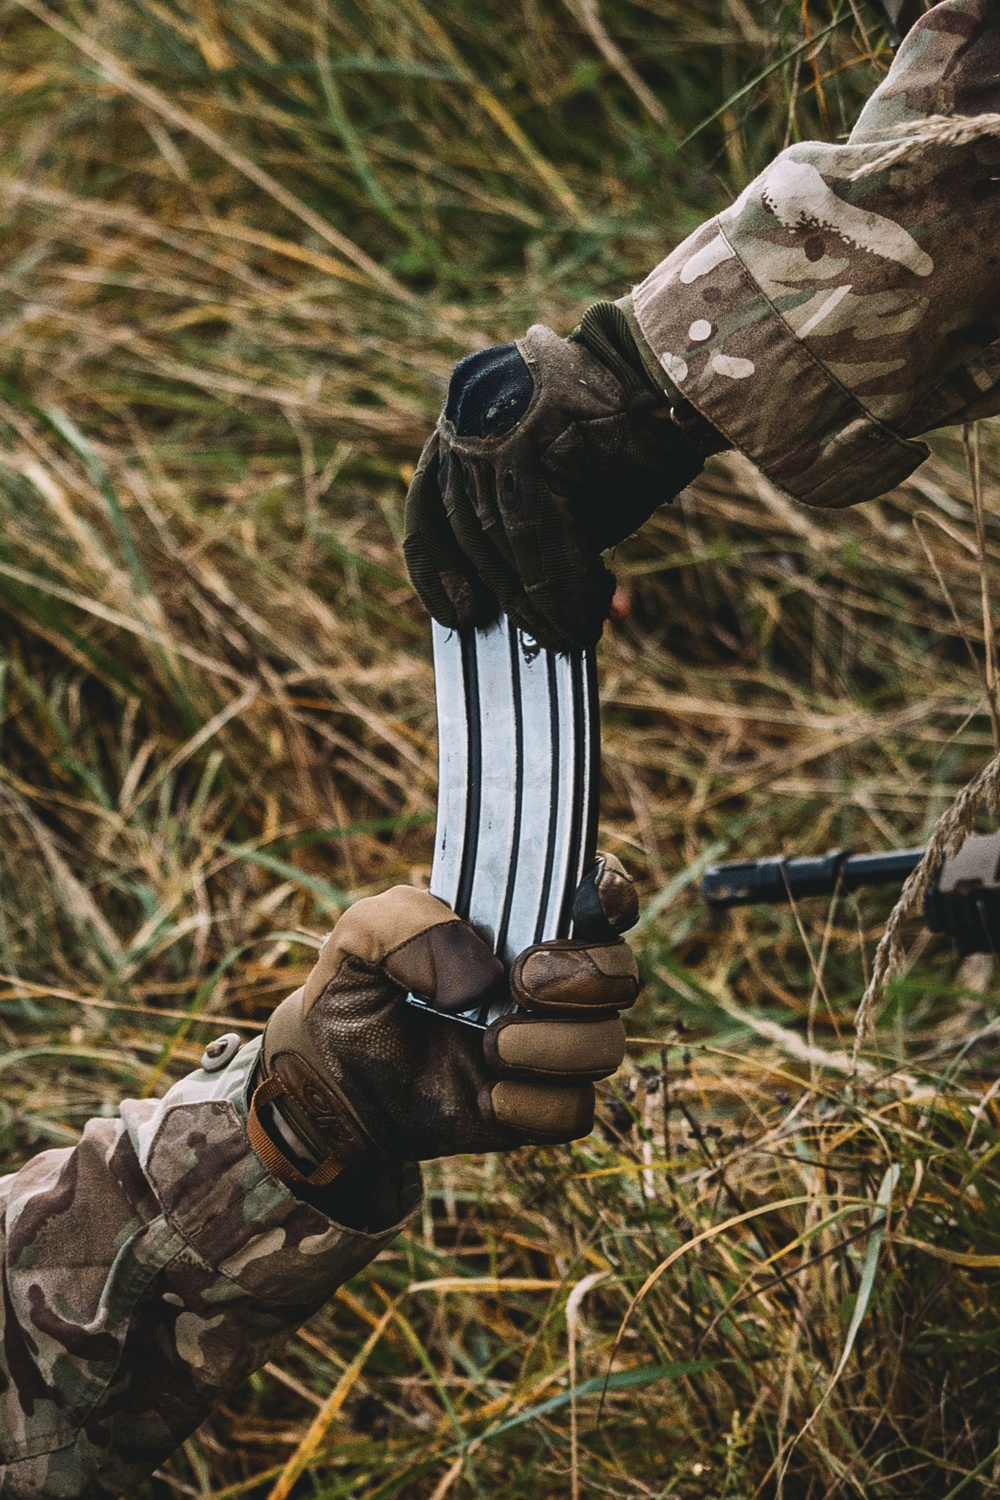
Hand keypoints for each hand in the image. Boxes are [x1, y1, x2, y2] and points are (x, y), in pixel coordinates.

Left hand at [248, 855, 639, 1187]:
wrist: (331, 1085)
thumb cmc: (356, 995)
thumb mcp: (359, 937)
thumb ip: (409, 923)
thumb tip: (479, 976)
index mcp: (521, 927)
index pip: (599, 899)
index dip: (611, 895)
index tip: (588, 903)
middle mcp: (551, 985)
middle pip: (622, 975)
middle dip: (584, 976)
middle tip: (519, 983)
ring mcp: (549, 1048)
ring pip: (607, 1045)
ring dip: (554, 1045)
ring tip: (490, 1045)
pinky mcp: (538, 1107)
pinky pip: (576, 1111)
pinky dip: (536, 1105)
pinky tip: (485, 1096)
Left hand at [403, 301, 714, 651]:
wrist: (680, 376)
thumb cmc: (626, 435)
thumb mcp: (566, 488)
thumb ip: (535, 537)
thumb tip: (534, 610)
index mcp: (464, 419)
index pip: (428, 505)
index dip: (438, 571)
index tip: (458, 618)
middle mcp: (467, 417)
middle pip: (469, 530)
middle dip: (510, 594)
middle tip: (549, 638)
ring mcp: (495, 426)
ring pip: (501, 537)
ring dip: (541, 599)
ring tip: (574, 633)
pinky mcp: (531, 443)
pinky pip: (537, 535)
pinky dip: (565, 584)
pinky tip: (591, 611)